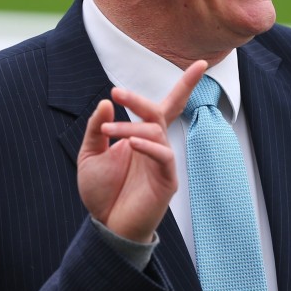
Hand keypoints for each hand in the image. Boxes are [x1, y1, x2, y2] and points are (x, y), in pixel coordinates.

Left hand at [77, 60, 206, 242]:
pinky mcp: (166, 180)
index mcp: (142, 137)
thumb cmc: (102, 192)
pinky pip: (163, 155)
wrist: (107, 226)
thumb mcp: (90, 155)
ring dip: (129, 126)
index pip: (165, 106)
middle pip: (160, 111)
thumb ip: (97, 128)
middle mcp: (156, 146)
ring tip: (108, 131)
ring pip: (154, 131)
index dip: (185, 85)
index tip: (201, 63)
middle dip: (140, 99)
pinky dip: (147, 146)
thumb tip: (106, 102)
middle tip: (116, 91)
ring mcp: (163, 162)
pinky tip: (130, 142)